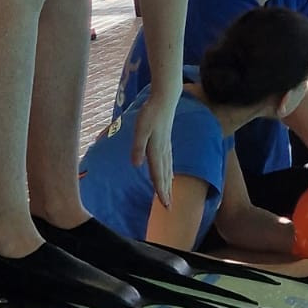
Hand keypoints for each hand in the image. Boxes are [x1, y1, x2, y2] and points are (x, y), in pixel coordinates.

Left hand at [132, 86, 178, 206]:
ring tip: (169, 196)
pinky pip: (168, 163)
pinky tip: (171, 176)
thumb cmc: (150, 114)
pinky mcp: (166, 143)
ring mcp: (166, 147)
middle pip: (164, 176)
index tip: (165, 205)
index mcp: (156, 151)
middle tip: (169, 207)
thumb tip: (136, 165)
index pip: (158, 175)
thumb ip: (138, 147)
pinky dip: (169, 173)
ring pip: (167, 170)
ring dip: (168, 184)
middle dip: (166, 192)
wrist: (165, 100)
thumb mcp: (140, 130)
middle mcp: (163, 152)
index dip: (161, 190)